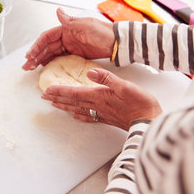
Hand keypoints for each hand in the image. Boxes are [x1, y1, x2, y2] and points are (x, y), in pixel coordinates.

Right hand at [22, 8, 114, 70]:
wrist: (118, 43)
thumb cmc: (104, 32)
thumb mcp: (86, 26)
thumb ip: (70, 21)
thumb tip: (58, 11)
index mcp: (67, 28)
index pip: (47, 37)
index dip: (37, 46)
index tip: (30, 55)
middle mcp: (66, 36)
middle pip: (46, 47)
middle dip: (35, 56)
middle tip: (26, 66)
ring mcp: (71, 46)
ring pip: (51, 53)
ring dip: (40, 60)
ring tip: (31, 69)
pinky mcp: (76, 54)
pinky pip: (60, 59)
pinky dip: (51, 63)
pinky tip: (45, 68)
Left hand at [41, 68, 161, 130]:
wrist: (150, 122)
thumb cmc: (140, 104)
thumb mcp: (125, 86)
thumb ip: (107, 78)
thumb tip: (90, 71)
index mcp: (99, 96)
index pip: (74, 92)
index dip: (60, 91)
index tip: (47, 90)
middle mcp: (97, 106)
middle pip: (73, 102)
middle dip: (57, 99)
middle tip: (44, 97)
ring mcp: (102, 113)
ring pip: (78, 109)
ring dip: (65, 106)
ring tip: (54, 105)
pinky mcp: (108, 118)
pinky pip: (89, 116)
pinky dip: (80, 115)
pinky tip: (76, 116)